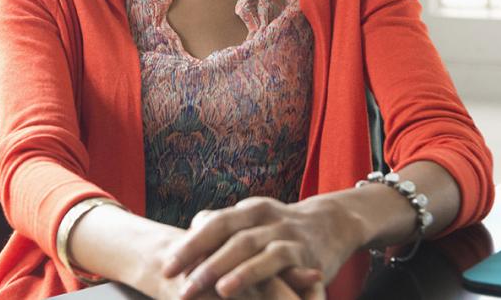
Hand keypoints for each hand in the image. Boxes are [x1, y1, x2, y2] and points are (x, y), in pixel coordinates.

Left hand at [160, 196, 366, 298]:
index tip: (167, 268)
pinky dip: (270, 279)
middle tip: (183, 289)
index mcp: (247, 209)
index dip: (190, 245)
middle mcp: (265, 218)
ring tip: (217, 291)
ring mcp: (286, 234)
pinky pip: (284, 265)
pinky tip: (259, 296)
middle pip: (230, 238)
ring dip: (236, 272)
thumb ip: (224, 226)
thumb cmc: (279, 228)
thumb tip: (191, 231)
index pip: (213, 224)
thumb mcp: (252, 221)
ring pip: (256, 250)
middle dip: (205, 263)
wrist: (333, 223)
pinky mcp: (306, 255)